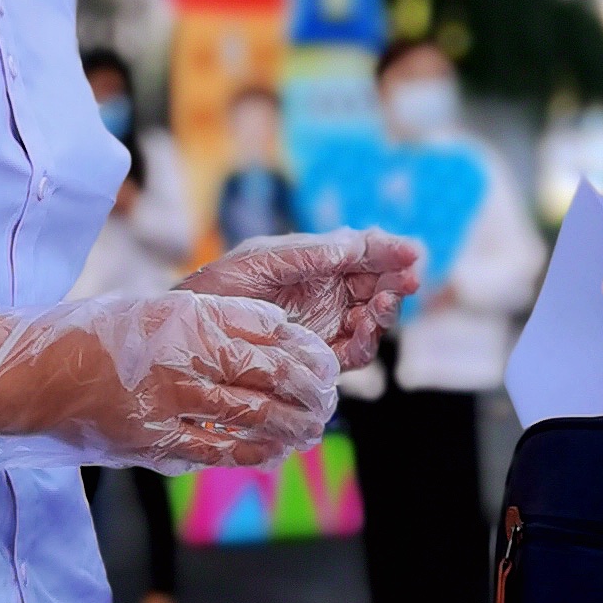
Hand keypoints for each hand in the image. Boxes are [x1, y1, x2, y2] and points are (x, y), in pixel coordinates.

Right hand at [0, 290, 340, 474]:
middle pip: (272, 376)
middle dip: (312, 391)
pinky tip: (276, 451)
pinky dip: (256, 452)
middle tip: (330, 398)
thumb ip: (215, 320)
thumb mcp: (157, 311)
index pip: (271, 334)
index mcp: (186, 317)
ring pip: (254, 416)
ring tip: (314, 427)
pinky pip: (219, 450)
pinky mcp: (153, 441)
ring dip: (294, 425)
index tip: (326, 360)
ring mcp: (168, 403)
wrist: (30, 375)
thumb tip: (276, 330)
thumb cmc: (95, 335)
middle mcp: (182, 357)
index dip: (307, 352)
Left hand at [185, 227, 421, 370]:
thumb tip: (356, 243)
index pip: (365, 254)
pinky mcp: (319, 358)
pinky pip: (354, 352)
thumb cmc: (220, 288)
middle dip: (397, 280)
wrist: (191, 332)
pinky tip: (367, 328)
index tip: (411, 251)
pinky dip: (366, 342)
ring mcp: (327, 326)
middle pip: (378, 285)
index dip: (391, 251)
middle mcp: (329, 293)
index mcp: (319, 262)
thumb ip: (310, 254)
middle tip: (409, 277)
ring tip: (383, 302)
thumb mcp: (261, 261)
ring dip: (385, 311)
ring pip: (372, 319)